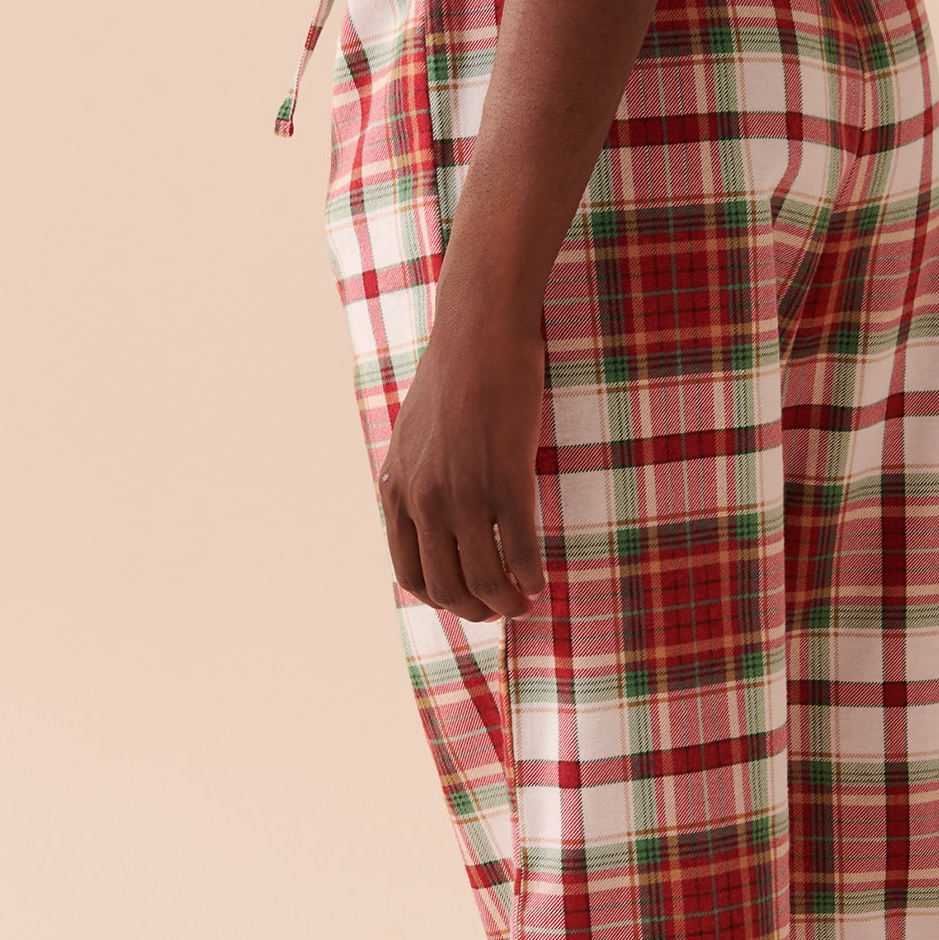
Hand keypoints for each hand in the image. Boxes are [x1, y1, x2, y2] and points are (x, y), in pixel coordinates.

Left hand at [379, 311, 548, 622]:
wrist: (479, 329)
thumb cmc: (455, 375)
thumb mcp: (414, 434)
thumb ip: (416, 479)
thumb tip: (430, 516)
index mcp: (396, 490)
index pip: (412, 575)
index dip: (443, 600)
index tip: (470, 600)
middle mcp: (423, 499)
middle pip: (448, 588)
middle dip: (479, 610)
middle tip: (505, 608)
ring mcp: (462, 493)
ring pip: (484, 581)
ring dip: (509, 603)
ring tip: (527, 600)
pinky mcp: (504, 481)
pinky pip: (518, 553)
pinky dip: (532, 576)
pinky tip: (542, 579)